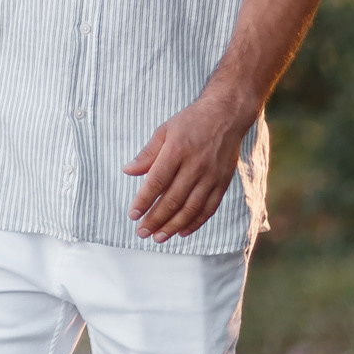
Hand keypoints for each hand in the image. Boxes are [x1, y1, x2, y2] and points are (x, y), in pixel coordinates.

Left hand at [122, 88, 254, 241]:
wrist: (226, 116)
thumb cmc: (190, 122)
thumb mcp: (164, 130)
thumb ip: (147, 153)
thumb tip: (128, 171)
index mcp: (177, 150)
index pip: (157, 182)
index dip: (144, 201)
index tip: (133, 214)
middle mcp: (195, 166)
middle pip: (173, 199)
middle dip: (155, 219)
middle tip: (142, 232)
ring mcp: (211, 176)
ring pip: (190, 208)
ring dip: (173, 225)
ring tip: (158, 237)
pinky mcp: (222, 182)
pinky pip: (208, 208)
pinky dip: (195, 222)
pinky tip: (182, 231)